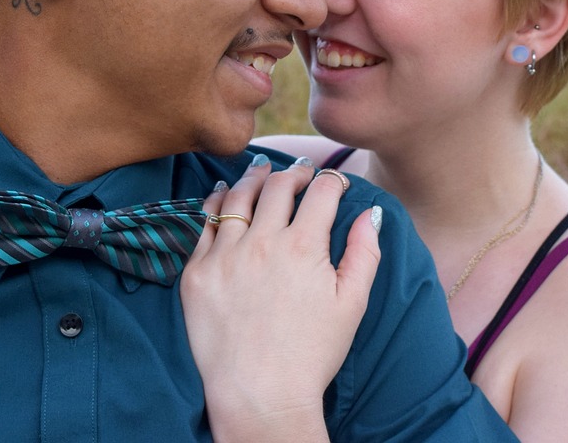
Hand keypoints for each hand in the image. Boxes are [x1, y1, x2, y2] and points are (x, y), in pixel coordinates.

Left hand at [180, 156, 381, 441]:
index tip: (335, 182)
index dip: (332, 181)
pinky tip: (222, 195)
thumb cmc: (312, 354)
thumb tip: (370, 213)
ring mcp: (225, 256)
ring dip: (254, 178)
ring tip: (262, 171)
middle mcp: (262, 242)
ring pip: (237, 197)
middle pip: (278, 187)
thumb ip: (364, 252)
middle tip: (301, 173)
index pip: (321, 193)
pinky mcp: (197, 274)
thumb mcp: (352, 303)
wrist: (260, 396)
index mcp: (304, 246)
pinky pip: (203, 225)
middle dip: (294, 174)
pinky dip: (214, 203)